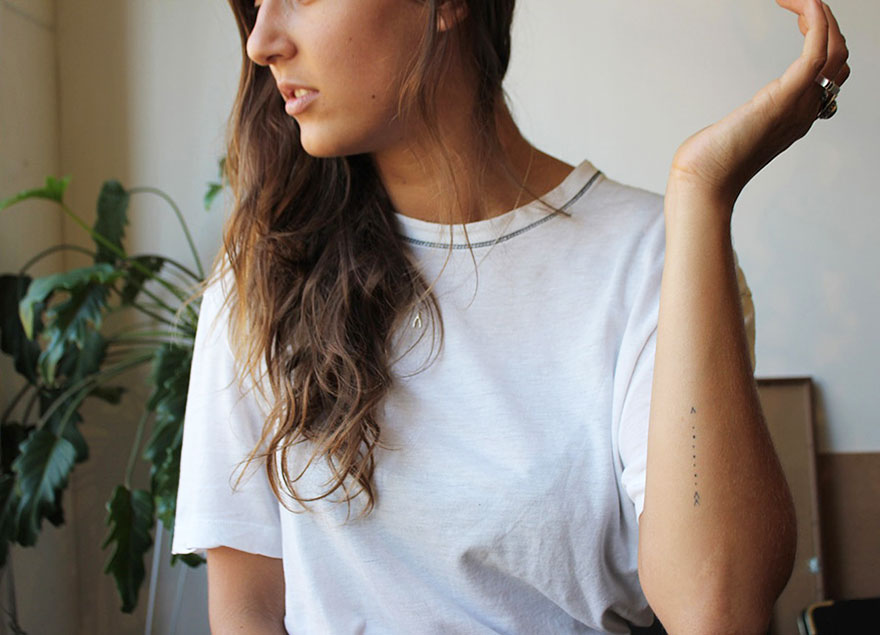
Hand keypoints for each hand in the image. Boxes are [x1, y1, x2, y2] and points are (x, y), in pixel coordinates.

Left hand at [667, 0, 849, 210]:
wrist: (702, 182)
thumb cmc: (708, 164)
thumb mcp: (735, 135)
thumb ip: (744, 124)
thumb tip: (731, 125)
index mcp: (797, 117)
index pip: (829, 73)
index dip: (821, 40)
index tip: (800, 16)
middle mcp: (806, 110)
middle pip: (840, 57)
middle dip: (825, 23)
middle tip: (799, 2)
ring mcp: (799, 104)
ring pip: (835, 49)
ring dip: (821, 16)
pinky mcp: (784, 97)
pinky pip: (816, 51)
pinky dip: (816, 21)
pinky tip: (804, 2)